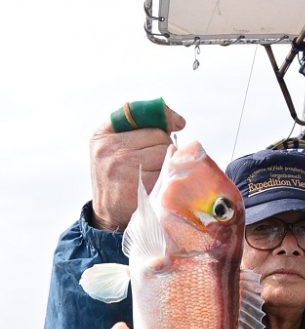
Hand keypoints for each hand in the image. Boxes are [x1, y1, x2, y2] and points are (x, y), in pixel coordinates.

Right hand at [90, 104, 185, 230]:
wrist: (108, 215)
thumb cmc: (118, 177)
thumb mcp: (114, 148)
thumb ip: (137, 129)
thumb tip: (177, 122)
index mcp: (102, 135)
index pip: (139, 112)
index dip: (163, 115)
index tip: (178, 123)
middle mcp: (110, 148)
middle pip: (158, 135)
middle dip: (163, 146)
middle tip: (154, 162)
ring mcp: (122, 166)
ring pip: (164, 152)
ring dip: (167, 162)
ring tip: (154, 173)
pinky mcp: (137, 184)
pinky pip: (166, 171)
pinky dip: (168, 177)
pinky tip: (158, 183)